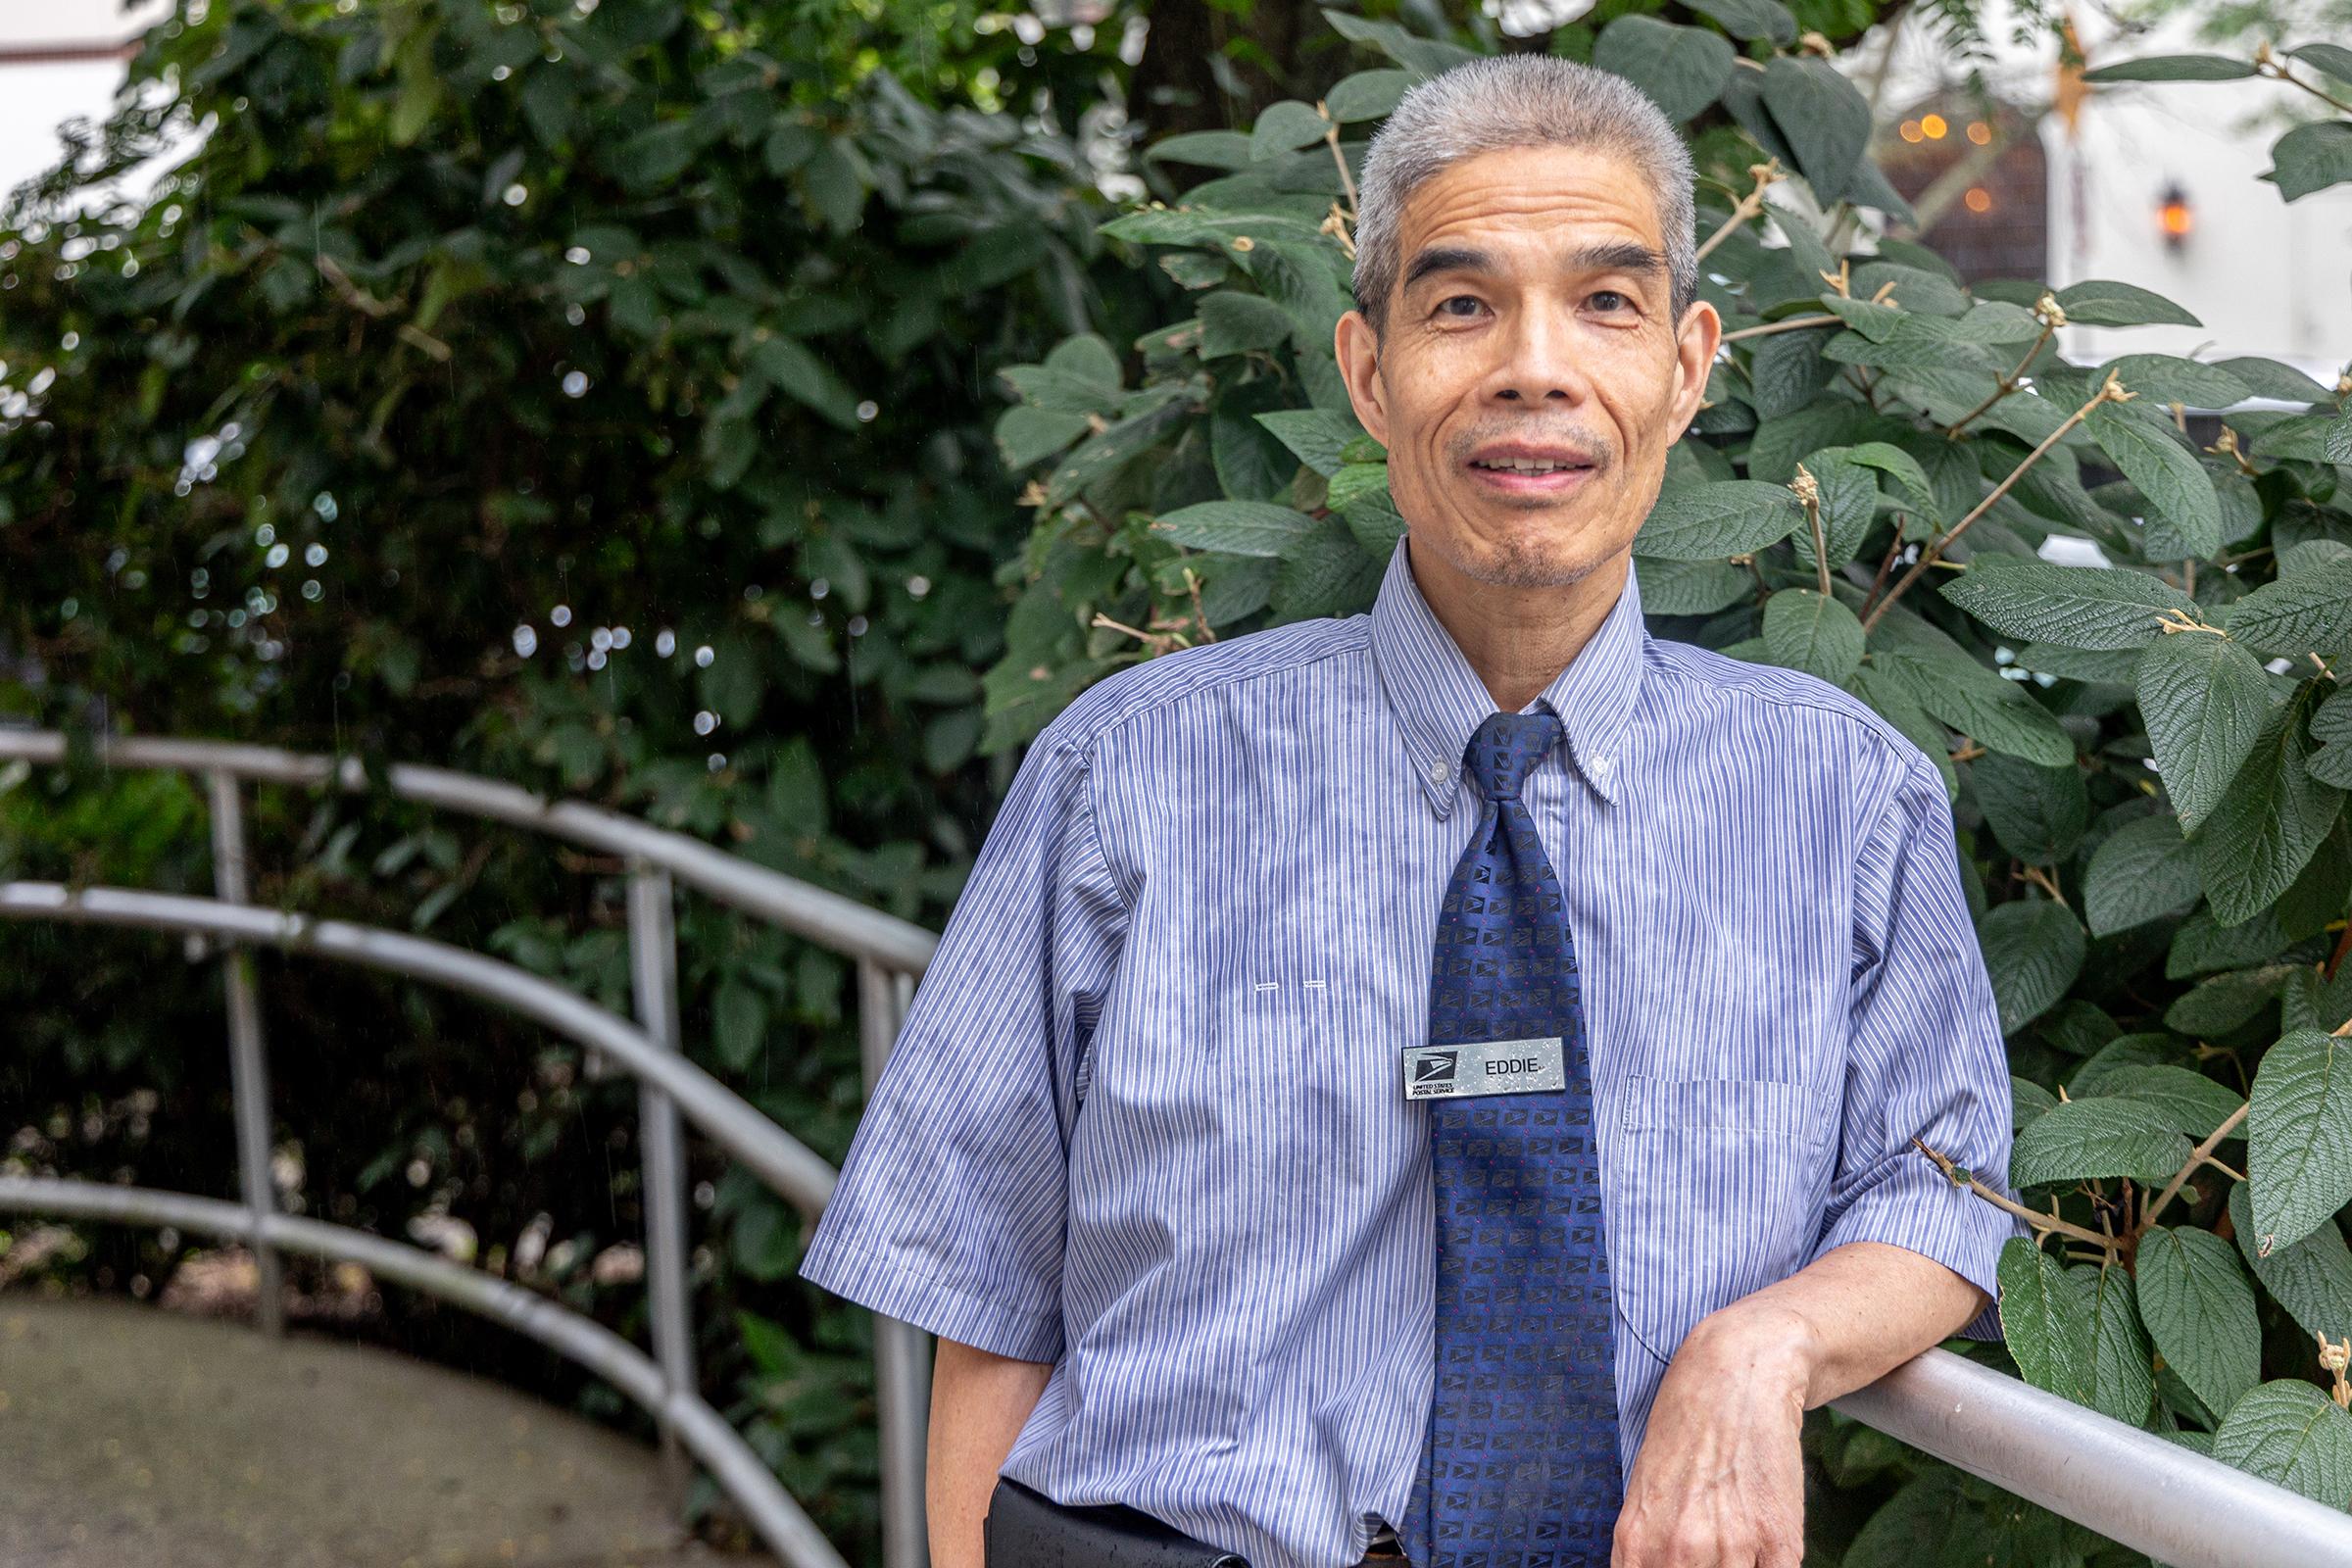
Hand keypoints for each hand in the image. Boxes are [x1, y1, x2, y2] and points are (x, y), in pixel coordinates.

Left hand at [1610, 1302, 1813, 1567]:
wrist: (1739, 1373)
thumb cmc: (1687, 1423)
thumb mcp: (1644, 1487)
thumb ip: (1644, 1546)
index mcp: (1638, 1539)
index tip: (1675, 1563)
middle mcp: (1681, 1548)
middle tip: (1713, 1548)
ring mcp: (1732, 1545)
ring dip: (1739, 1567)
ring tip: (1738, 1544)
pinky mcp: (1780, 1540)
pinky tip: (1764, 1550)